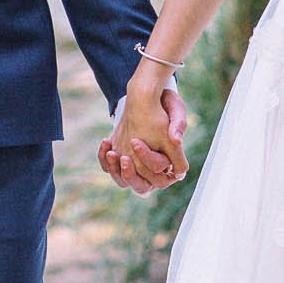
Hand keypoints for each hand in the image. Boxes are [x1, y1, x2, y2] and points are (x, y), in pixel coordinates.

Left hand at [100, 75, 188, 196]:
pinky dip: (105, 160)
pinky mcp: (121, 157)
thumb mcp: (175, 108)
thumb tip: (176, 140)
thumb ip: (178, 124)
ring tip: (112, 152)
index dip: (148, 159)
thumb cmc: (165, 104)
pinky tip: (106, 142)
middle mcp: (153, 168)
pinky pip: (110, 168)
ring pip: (123, 180)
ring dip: (115, 170)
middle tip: (124, 157)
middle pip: (142, 187)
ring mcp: (135, 165)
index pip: (160, 175)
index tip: (136, 141)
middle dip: (130, 174)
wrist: (148, 96)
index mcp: (170, 161)